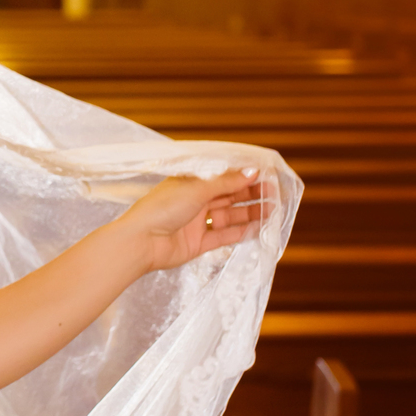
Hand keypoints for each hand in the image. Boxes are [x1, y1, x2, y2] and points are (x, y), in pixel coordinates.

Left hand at [120, 167, 266, 273]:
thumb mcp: (197, 189)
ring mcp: (197, 223)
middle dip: (250, 194)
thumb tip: (252, 172)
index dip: (243, 176)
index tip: (266, 175)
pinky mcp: (198, 243)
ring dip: (249, 213)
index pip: (222, 177)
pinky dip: (240, 232)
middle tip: (274, 194)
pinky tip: (258, 228)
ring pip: (228, 216)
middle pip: (228, 196)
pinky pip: (223, 236)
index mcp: (190, 183)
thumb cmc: (162, 208)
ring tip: (271, 211)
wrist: (141, 241)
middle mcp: (194, 201)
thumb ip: (226, 183)